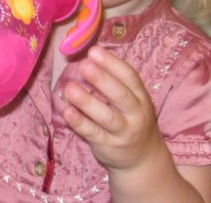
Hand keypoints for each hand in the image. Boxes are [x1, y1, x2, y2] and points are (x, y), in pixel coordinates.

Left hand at [62, 46, 160, 171]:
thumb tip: (88, 60)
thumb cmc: (131, 119)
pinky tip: (67, 111)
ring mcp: (123, 132)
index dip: (112, 63)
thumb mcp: (132, 101)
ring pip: (106, 117)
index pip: (130, 77)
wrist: (142, 158)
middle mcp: (136, 114)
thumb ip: (114, 83)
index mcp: (141, 97)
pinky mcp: (108, 147)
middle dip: (102, 79)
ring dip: (87, 102)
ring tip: (70, 88)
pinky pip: (93, 134)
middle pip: (120, 96)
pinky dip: (80, 123)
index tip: (94, 51)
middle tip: (84, 65)